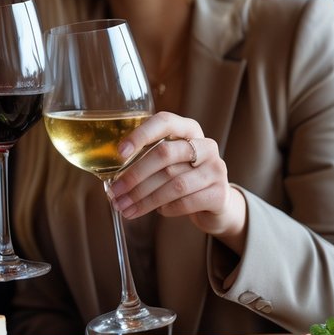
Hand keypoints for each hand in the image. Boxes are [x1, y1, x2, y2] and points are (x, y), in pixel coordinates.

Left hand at [110, 111, 246, 245]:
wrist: (217, 204)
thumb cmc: (184, 178)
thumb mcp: (170, 163)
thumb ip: (147, 160)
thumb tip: (114, 177)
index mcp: (189, 130)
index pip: (164, 122)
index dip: (141, 135)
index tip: (120, 152)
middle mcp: (206, 145)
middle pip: (165, 155)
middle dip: (135, 176)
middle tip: (115, 192)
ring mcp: (216, 169)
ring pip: (174, 183)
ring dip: (144, 198)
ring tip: (126, 208)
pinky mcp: (220, 194)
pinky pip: (185, 202)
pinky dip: (166, 209)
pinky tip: (157, 212)